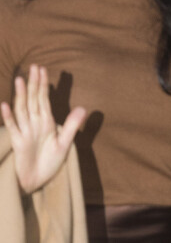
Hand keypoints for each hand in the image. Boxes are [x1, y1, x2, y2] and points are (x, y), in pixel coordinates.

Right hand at [0, 65, 85, 194]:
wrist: (36, 182)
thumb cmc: (49, 163)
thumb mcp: (64, 143)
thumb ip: (72, 126)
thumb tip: (84, 108)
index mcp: (46, 122)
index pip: (44, 98)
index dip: (43, 84)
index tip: (42, 69)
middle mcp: (34, 124)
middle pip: (33, 99)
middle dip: (33, 83)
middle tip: (33, 66)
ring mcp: (25, 132)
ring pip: (22, 109)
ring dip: (20, 94)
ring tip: (19, 79)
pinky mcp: (18, 143)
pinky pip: (13, 128)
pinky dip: (8, 117)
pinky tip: (5, 105)